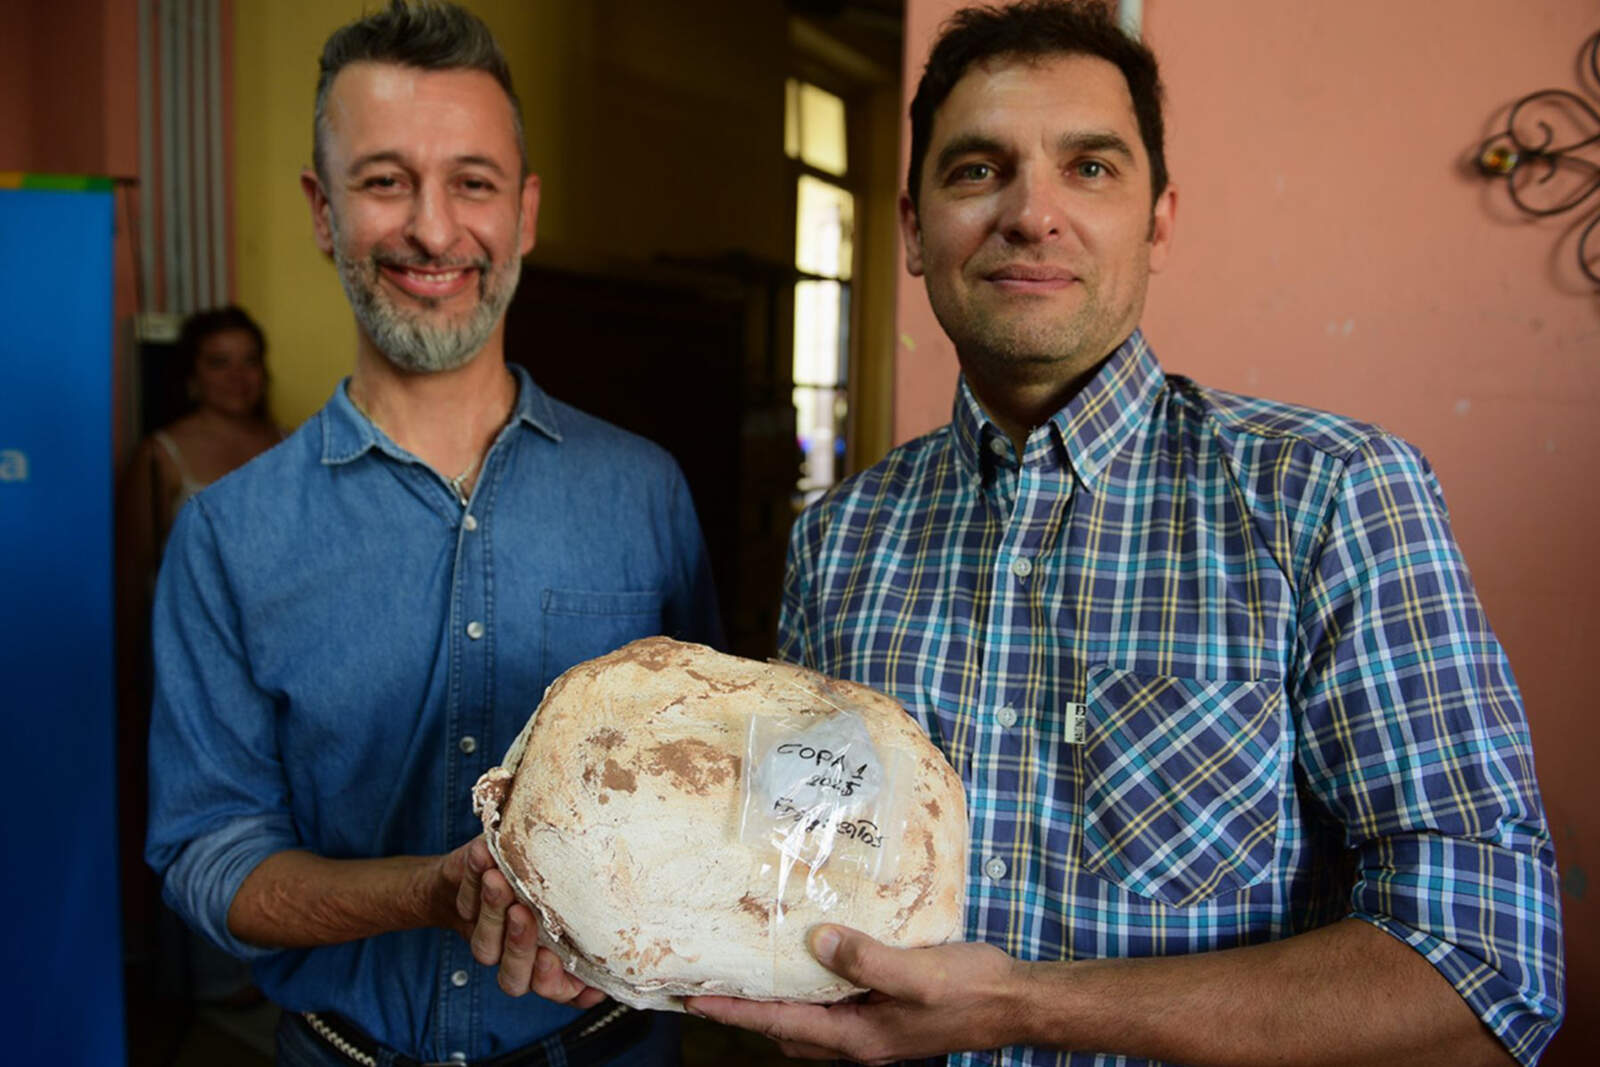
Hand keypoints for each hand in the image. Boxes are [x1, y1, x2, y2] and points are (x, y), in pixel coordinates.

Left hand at [439, 836, 606, 1007]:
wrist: (492, 864)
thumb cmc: (552, 879)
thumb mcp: (580, 893)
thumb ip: (596, 913)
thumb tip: (636, 911)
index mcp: (554, 964)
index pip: (560, 990)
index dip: (556, 981)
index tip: (554, 957)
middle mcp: (519, 960)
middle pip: (515, 978)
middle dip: (519, 946)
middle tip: (523, 913)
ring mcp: (490, 940)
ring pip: (485, 946)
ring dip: (492, 912)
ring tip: (497, 879)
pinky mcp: (465, 913)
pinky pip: (465, 903)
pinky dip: (472, 877)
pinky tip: (482, 854)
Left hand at [684, 925, 1028, 1063]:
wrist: (1016, 1002)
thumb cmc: (970, 990)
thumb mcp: (917, 973)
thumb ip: (866, 960)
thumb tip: (817, 942)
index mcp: (859, 1037)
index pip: (782, 1023)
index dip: (736, 1011)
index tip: (695, 998)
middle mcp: (859, 1040)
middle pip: (787, 1029)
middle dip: (747, 1011)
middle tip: (711, 983)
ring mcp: (875, 1029)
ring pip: (810, 1020)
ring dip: (777, 1001)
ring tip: (748, 970)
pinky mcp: (888, 1013)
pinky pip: (835, 1004)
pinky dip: (811, 989)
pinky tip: (811, 960)